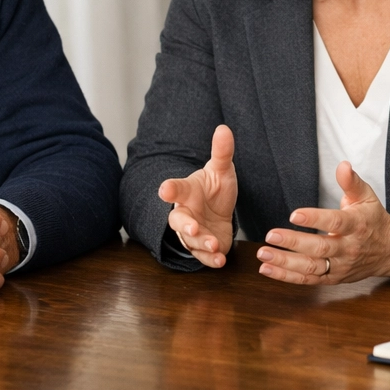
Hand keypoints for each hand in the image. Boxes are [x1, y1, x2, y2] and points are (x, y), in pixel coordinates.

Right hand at [160, 125, 238, 267]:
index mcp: (188, 192)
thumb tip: (224, 128)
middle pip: (178, 220)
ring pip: (191, 240)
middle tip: (193, 227)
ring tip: (214, 244)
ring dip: (202, 243)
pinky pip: (203, 256)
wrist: (218, 212)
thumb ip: (222, 152)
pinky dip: (211, 260)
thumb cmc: (214, 190)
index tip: (165, 189)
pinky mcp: (204, 248)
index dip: (170, 189)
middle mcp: (186, 213)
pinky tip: (220, 260)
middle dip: (185, 225)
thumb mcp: (221, 170)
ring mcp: (193, 232)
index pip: (176, 189)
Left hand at [256, 162, 389, 284]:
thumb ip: (352, 182)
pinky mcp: (333, 278)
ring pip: (311, 267)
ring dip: (285, 263)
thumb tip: (343, 165)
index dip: (315, 219)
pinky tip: (268, 269)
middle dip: (294, 243)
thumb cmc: (374, 220)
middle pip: (320, 248)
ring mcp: (341, 266)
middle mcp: (349, 248)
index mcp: (357, 225)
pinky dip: (287, 277)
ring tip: (264, 254)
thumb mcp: (367, 197)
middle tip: (271, 235)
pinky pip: (308, 280)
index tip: (294, 214)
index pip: (336, 223)